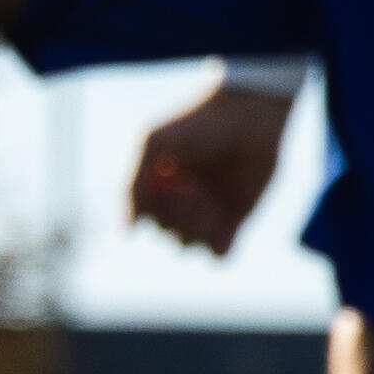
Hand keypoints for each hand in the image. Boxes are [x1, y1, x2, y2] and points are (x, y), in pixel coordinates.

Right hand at [127, 77, 293, 256]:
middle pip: (168, 234)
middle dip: (181, 212)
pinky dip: (219, 241)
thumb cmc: (197, 125)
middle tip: (196, 185)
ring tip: (212, 198)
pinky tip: (226, 217)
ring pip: (189, 246)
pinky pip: (220, 255)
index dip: (158, 206)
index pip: (144, 219)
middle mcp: (178, 205)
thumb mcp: (154, 144)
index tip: (172, 180)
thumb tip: (127, 233)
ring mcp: (206, 216)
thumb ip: (133, 187)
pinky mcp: (234, 222)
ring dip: (199, 225)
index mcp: (155, 189)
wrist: (246, 117)